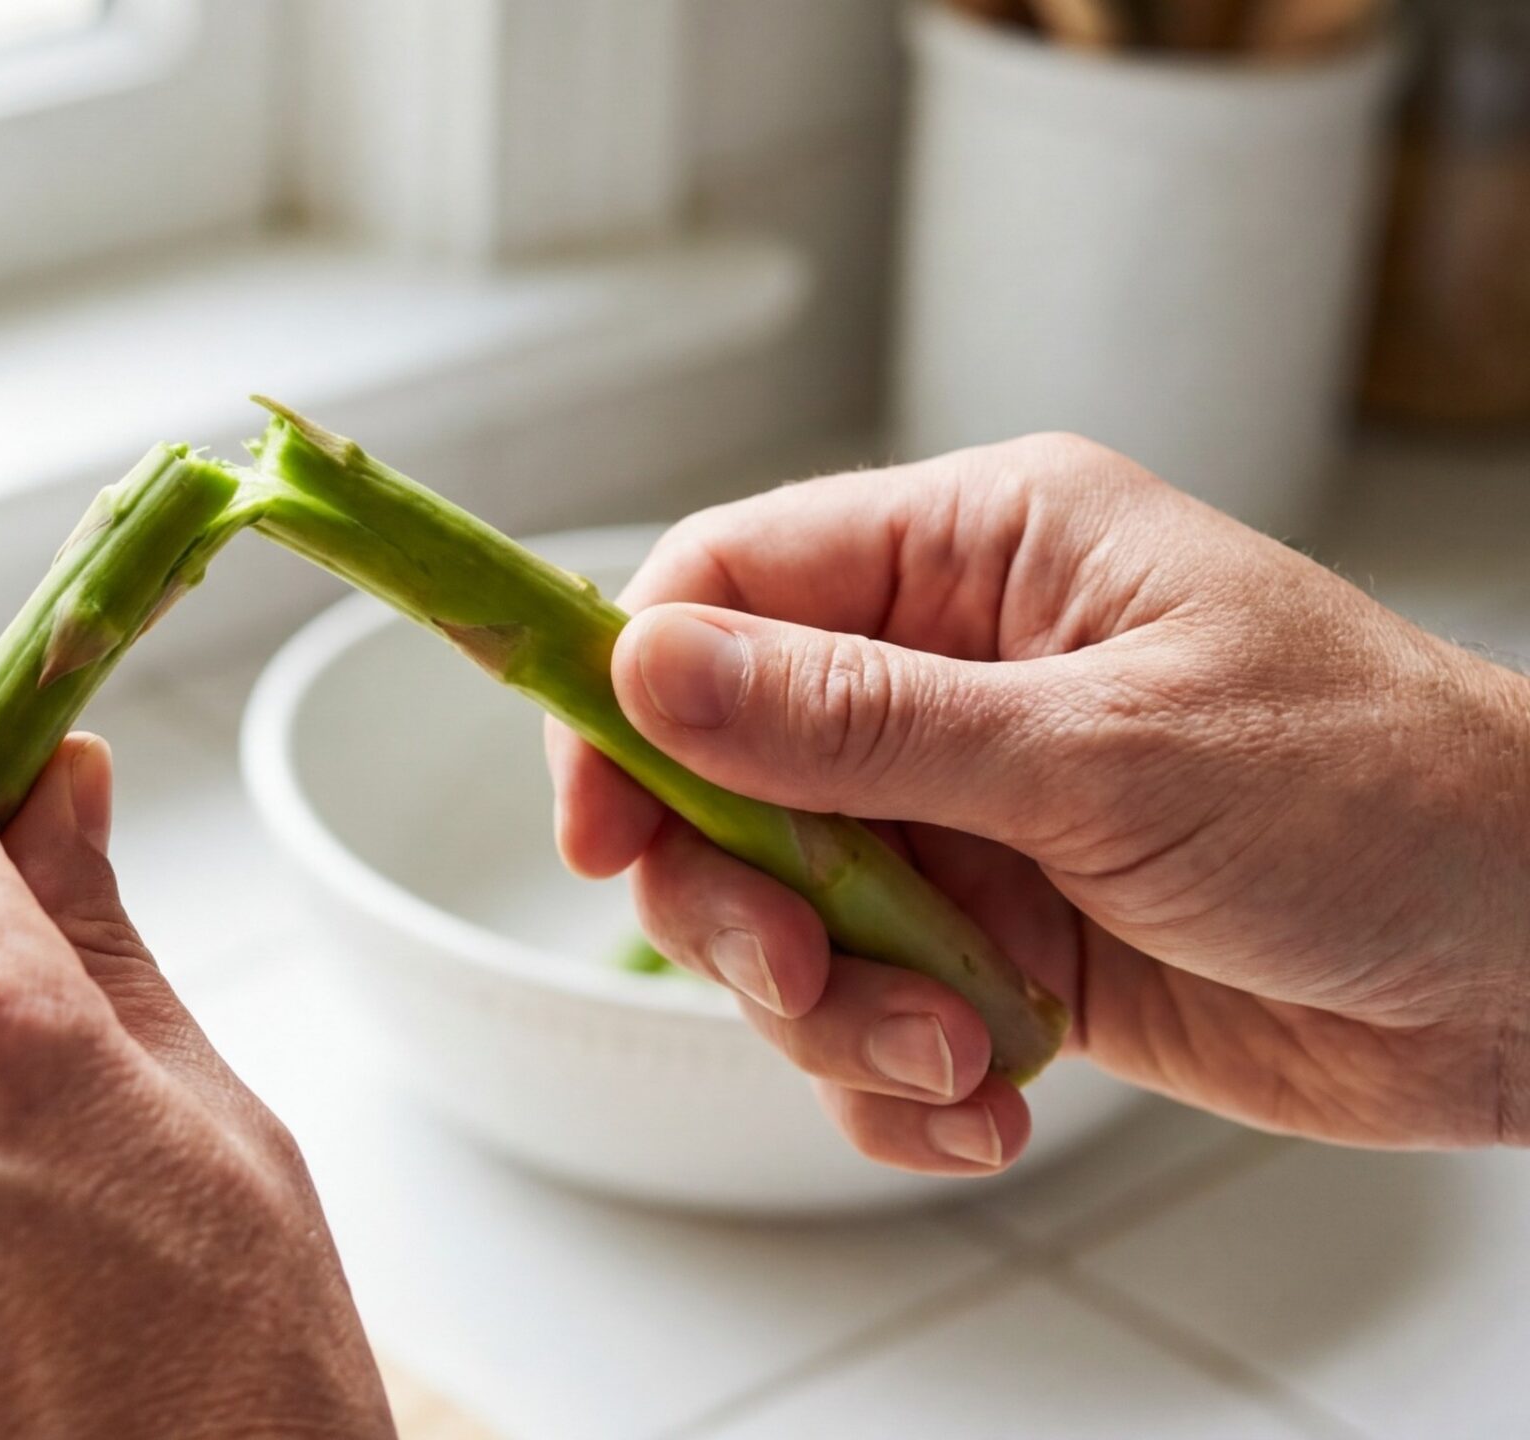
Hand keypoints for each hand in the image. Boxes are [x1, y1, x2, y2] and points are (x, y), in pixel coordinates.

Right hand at [551, 434, 1529, 1171]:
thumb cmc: (1380, 798)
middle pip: (720, 775)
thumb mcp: (1101, 755)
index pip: (724, 586)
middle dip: (744, 904)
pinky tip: (987, 1107)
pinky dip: (898, 1083)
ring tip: (965, 1058)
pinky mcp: (996, 947)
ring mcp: (968, 819)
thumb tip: (648, 668)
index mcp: (977, 559)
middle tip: (808, 976)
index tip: (606, 831)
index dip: (631, 697)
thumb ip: (855, 725)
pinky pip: (866, 1016)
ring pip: (784, 918)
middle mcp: (949, 680)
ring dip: (843, 1015)